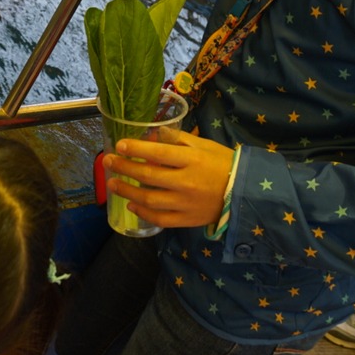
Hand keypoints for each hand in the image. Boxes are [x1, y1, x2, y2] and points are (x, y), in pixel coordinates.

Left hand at [104, 128, 233, 228]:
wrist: (246, 192)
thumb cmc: (224, 164)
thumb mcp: (203, 145)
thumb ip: (177, 139)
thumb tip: (152, 135)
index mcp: (191, 159)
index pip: (158, 153)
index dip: (136, 148)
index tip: (120, 145)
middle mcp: (186, 181)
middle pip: (148, 174)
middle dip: (124, 167)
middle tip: (108, 162)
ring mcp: (185, 203)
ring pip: (149, 199)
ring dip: (127, 191)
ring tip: (113, 184)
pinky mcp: (187, 219)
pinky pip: (160, 218)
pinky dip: (143, 212)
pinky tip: (132, 205)